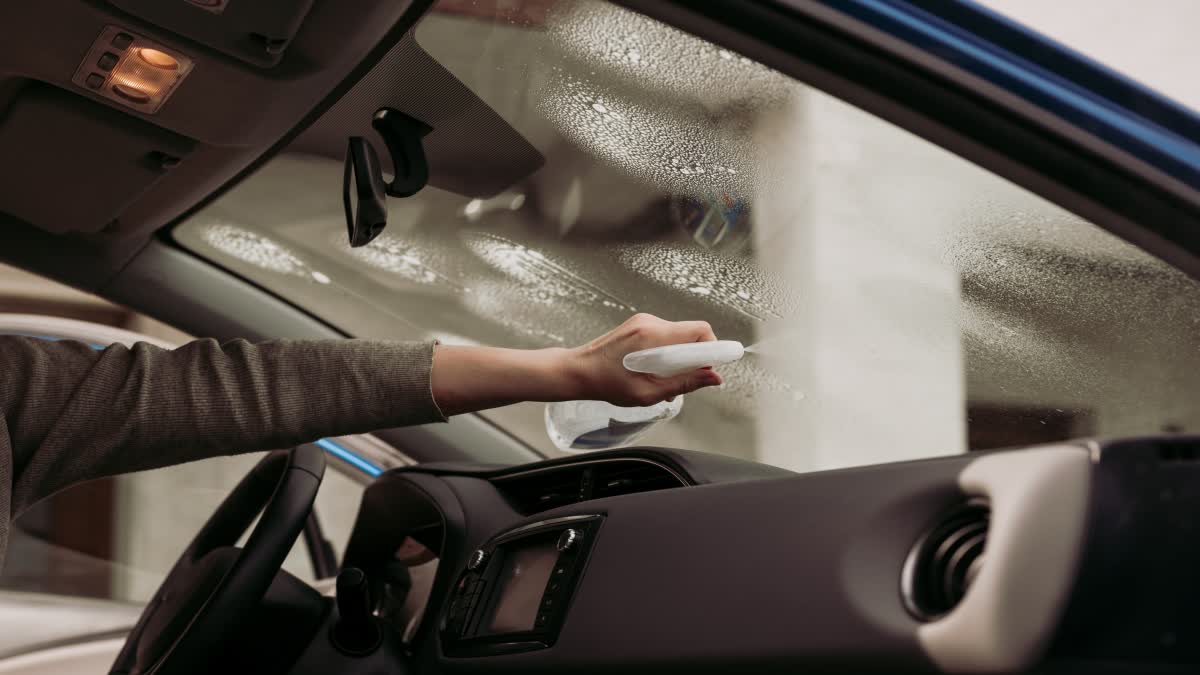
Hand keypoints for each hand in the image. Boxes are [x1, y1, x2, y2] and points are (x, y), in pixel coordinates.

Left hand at [430, 314, 723, 415]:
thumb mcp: (649, 392)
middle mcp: (651, 322)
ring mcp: (644, 321)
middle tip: (680, 382)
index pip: (699, 331)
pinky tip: (651, 373)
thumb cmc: (607, 384)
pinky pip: (666, 337)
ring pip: (678, 337)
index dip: (713, 349)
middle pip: (691, 334)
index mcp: (653, 336)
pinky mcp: (639, 325)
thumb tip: (714, 378)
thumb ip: (685, 383)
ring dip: (678, 359)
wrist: (577, 371)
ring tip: (659, 381)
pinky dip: (666, 355)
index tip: (715, 366)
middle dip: (694, 359)